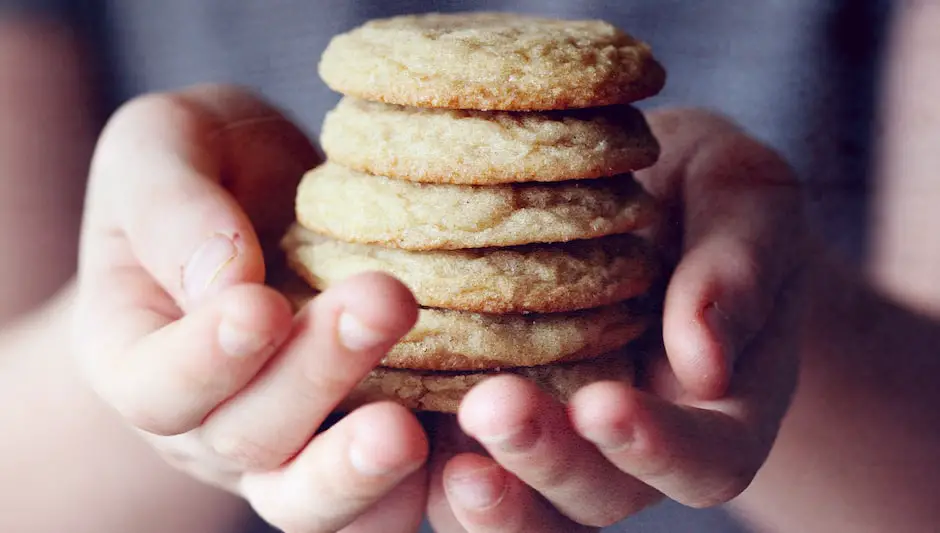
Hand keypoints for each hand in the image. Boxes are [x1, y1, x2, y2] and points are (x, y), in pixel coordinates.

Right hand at [72, 85, 429, 532]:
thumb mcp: (164, 146)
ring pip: (309, 499)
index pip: (156, 385)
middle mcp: (205, 422)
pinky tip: (462, 457)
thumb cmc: (210, 163)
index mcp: (137, 352)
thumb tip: (225, 281)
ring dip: (359, 470)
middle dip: (316, 378)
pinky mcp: (354, 449)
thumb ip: (172, 207)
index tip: (262, 307)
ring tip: (406, 431)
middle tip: (384, 304)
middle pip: (248, 438)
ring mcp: (282, 447)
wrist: (273, 194)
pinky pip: (379, 501)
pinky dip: (416, 490)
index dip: (205, 359)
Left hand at [426, 108, 805, 530]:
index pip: (706, 460)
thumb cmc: (710, 194)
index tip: (602, 406)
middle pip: (600, 497)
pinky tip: (381, 422)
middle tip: (493, 408)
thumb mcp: (748, 202)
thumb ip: (739, 271)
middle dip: (548, 463)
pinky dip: (425, 461)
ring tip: (435, 454)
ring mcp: (563, 439)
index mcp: (722, 411)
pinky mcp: (492, 417)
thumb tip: (705, 362)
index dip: (658, 447)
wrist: (644, 193)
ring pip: (526, 506)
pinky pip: (459, 461)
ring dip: (485, 493)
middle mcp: (635, 446)